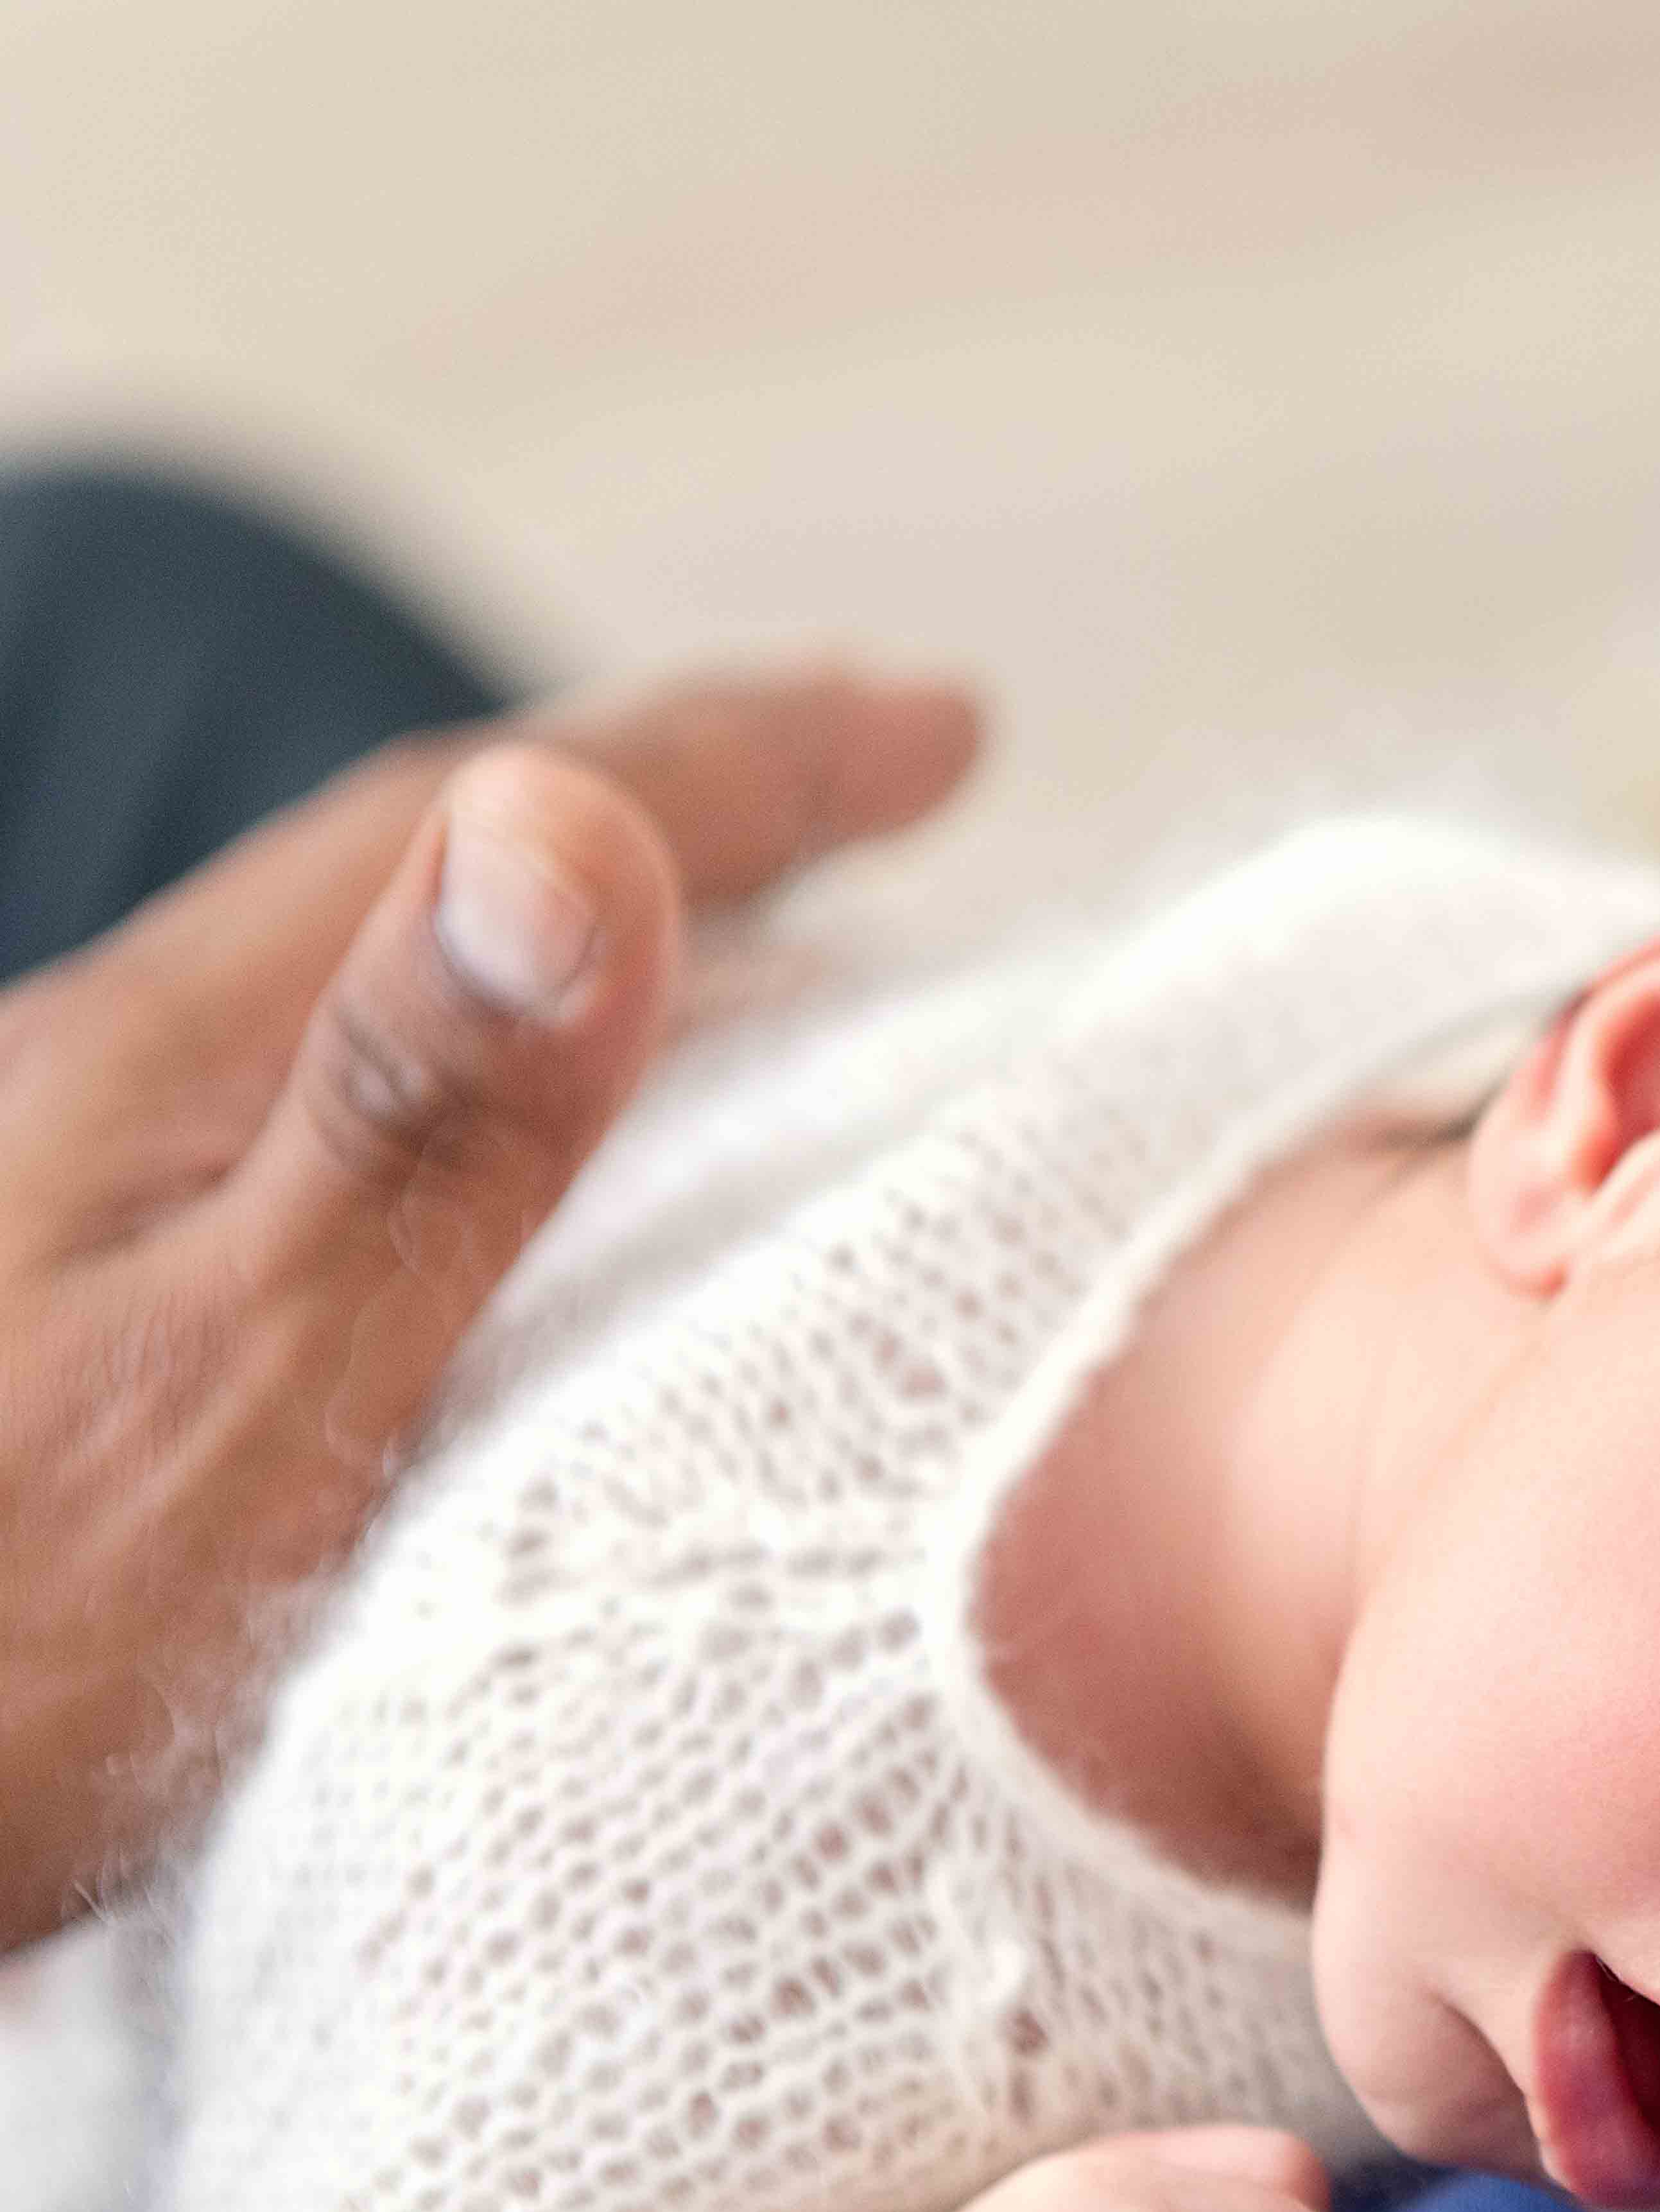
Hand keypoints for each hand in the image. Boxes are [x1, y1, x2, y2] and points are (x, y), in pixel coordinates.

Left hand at [0, 665, 978, 1951]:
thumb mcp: (225, 1408)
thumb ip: (409, 1134)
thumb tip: (580, 831)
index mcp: (160, 1074)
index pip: (489, 828)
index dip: (740, 759)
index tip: (944, 728)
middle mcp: (96, 1091)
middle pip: (417, 872)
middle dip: (681, 809)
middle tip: (887, 799)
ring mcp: (58, 1201)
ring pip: (358, 995)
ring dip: (579, 945)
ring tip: (754, 974)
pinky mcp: (48, 1321)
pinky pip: (320, 1122)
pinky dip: (484, 1089)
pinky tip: (514, 1182)